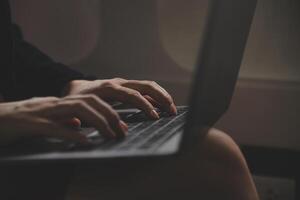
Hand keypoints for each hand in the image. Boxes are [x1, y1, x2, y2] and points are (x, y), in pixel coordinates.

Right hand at [0, 95, 127, 145]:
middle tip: (122, 130)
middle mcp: (53, 104)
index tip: (121, 126)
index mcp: (58, 104)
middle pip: (88, 101)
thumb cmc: (18, 122)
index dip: (108, 111)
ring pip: (76, 109)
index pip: (89, 101)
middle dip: (109, 114)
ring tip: (110, 134)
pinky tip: (86, 141)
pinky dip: (71, 134)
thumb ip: (63, 120)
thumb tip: (80, 125)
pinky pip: (53, 127)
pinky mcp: (29, 125)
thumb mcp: (45, 119)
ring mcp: (42, 112)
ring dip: (98, 122)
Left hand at [63, 78, 176, 118]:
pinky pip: (144, 89)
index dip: (145, 105)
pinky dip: (155, 96)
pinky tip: (162, 106)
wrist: (75, 90)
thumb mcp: (83, 112)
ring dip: (161, 95)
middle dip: (160, 97)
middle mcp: (118, 83)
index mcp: (107, 88)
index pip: (132, 94)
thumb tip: (120, 130)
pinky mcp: (126, 87)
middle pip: (145, 86)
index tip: (155, 117)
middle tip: (171, 111)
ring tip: (171, 108)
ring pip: (147, 86)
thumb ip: (97, 120)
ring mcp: (124, 84)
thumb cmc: (77, 102)